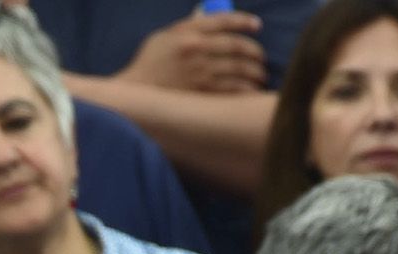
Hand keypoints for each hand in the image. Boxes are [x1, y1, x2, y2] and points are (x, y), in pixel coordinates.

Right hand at [116, 13, 266, 94]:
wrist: (136, 93)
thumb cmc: (148, 63)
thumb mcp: (163, 37)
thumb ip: (187, 26)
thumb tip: (207, 16)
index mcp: (187, 32)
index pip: (224, 21)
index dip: (244, 21)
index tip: (257, 26)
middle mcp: (196, 49)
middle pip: (236, 46)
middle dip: (255, 51)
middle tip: (261, 57)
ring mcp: (199, 72)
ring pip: (239, 69)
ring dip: (255, 72)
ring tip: (260, 76)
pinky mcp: (201, 92)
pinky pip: (232, 89)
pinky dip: (246, 90)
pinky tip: (251, 91)